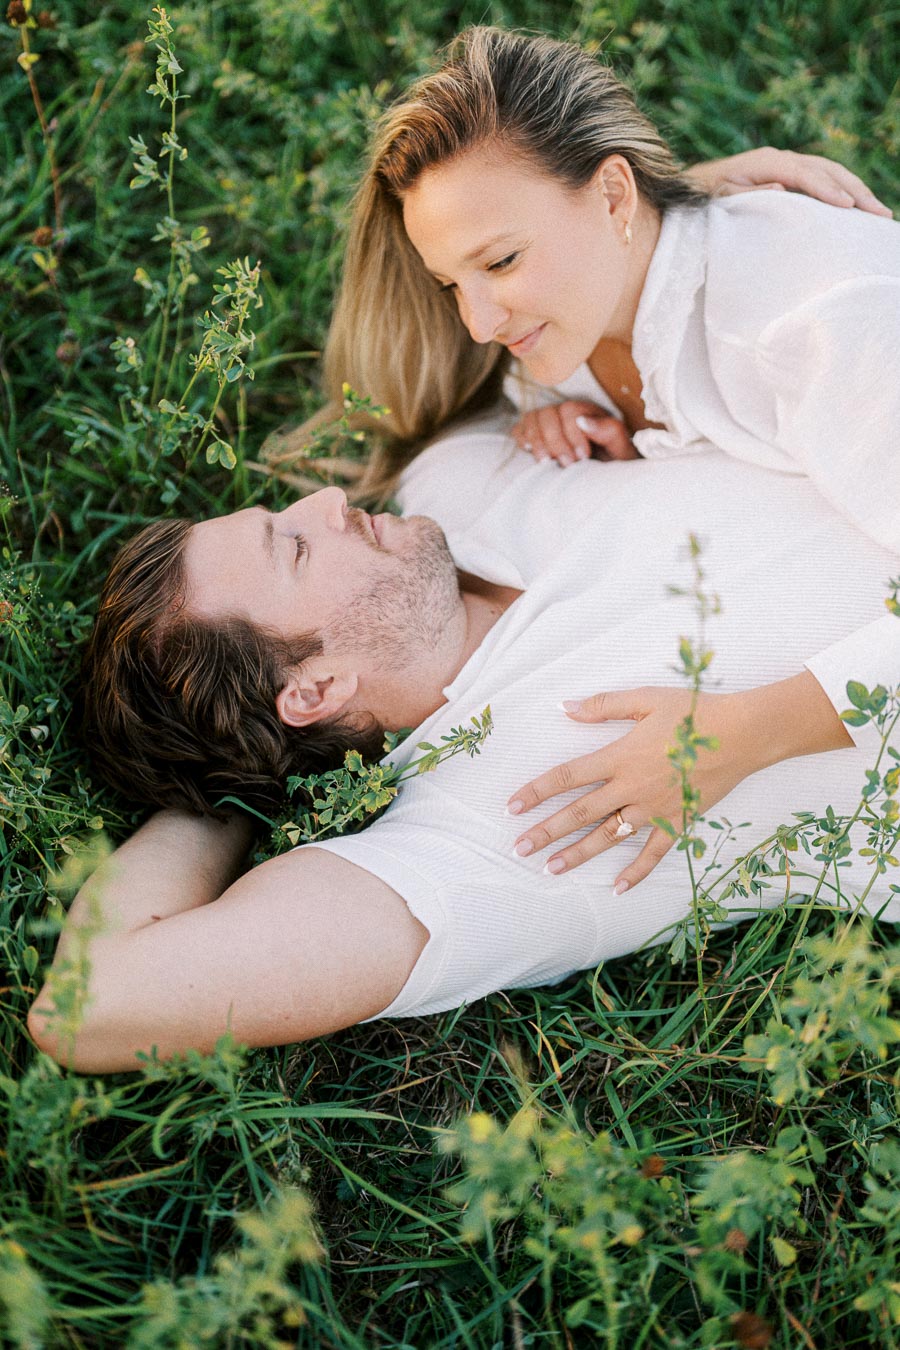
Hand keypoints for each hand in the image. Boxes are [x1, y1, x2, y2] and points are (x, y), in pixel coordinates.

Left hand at [507, 687, 776, 892]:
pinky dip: (635, 872)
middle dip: (546, 832)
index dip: (537, 792)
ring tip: (551, 868)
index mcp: (619, 756)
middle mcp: (631, 787)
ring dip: (578, 854)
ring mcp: (655, 808)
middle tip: (519, 849)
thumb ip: (602, 706)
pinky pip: (653, 853)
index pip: (567, 777)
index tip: (512, 806)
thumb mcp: (645, 699)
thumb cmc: (694, 711)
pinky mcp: (678, 821)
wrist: (744, 733)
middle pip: (579, 813)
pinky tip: (616, 889)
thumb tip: (564, 707)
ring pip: (608, 837)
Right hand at [512, 400, 638, 466]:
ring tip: (547, 463)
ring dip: (537, 441)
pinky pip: (520, 429)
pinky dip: (522, 439)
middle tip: (567, 464)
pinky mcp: (535, 437)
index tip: (583, 457)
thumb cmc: (614, 468)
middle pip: (548, 413)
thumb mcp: (622, 451)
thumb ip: (610, 432)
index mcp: (589, 412)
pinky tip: (531, 452)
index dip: (573, 433)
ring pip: (532, 418)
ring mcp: (549, 424)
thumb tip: (583, 421)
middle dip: (555, 440)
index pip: (570, 411)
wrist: (603, 485)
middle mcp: (566, 414)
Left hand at [684, 148, 891, 217]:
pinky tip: (858, 209)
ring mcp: (786, 165)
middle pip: (826, 169)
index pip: (804, 173)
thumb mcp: (719, 198)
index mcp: (764, 162)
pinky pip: (822, 181)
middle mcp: (779, 159)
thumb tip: (780, 187)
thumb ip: (746, 193)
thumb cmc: (702, 200)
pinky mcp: (788, 176)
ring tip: (879, 211)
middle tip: (880, 213)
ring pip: (830, 173)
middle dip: (855, 190)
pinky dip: (843, 192)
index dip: (827, 189)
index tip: (849, 207)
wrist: (690, 190)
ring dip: (856, 190)